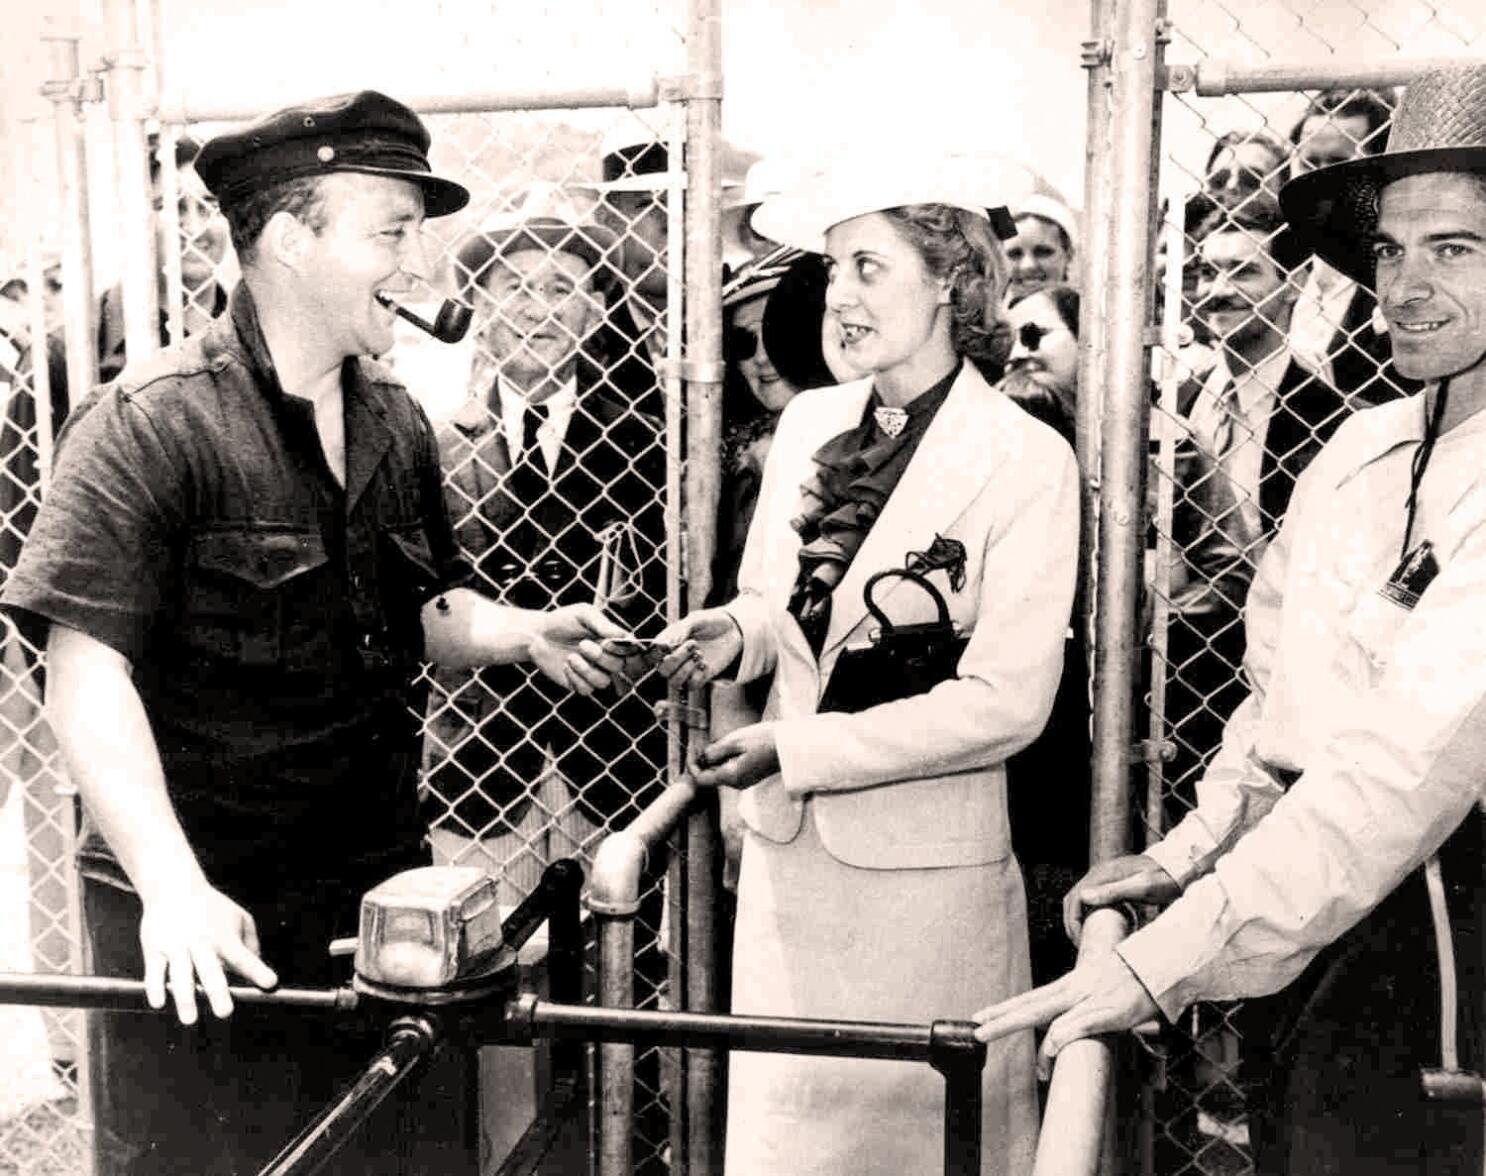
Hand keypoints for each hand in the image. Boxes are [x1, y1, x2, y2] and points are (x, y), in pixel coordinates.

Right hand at [138, 880, 277, 1023]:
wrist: (173, 886)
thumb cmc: (211, 907)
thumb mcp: (238, 917)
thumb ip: (250, 942)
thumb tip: (257, 969)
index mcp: (224, 937)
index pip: (243, 957)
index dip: (257, 970)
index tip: (271, 984)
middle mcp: (201, 942)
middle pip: (210, 970)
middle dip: (218, 992)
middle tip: (225, 1013)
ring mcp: (176, 946)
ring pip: (181, 975)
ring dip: (185, 998)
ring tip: (190, 1020)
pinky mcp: (154, 948)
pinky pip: (154, 971)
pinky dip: (155, 987)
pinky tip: (158, 1003)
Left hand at [529, 604, 626, 695]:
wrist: (537, 634)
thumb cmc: (563, 621)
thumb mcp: (583, 614)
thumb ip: (602, 624)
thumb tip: (622, 636)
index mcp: (612, 641)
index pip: (630, 650)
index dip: (623, 650)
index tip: (606, 642)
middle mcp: (606, 658)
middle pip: (618, 667)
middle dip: (600, 657)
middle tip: (582, 644)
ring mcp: (593, 672)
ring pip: (603, 682)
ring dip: (587, 670)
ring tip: (571, 657)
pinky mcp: (579, 684)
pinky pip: (586, 690)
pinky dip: (575, 678)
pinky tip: (566, 665)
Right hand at [655, 609, 743, 689]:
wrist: (733, 630)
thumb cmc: (711, 622)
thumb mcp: (695, 620)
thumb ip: (679, 631)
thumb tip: (664, 645)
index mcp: (667, 643)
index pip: (652, 654)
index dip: (656, 653)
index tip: (667, 646)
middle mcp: (674, 658)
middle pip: (662, 670)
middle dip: (676, 659)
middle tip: (694, 644)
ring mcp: (686, 670)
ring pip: (674, 682)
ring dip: (687, 669)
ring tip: (700, 654)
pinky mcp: (700, 678)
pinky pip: (691, 686)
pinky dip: (698, 676)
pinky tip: (705, 663)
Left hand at [692, 722, 779, 788]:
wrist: (791, 745)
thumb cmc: (764, 740)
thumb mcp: (735, 741)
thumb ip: (715, 751)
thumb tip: (700, 758)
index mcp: (731, 776)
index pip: (701, 779)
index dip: (692, 766)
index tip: (692, 749)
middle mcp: (736, 784)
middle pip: (710, 776)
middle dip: (704, 760)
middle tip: (705, 741)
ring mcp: (743, 781)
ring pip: (720, 772)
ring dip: (715, 759)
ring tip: (722, 741)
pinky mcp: (749, 776)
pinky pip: (730, 770)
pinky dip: (725, 760)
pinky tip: (733, 746)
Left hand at [972, 950, 1158, 1080]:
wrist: (1160, 965)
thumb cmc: (1135, 980)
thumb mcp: (1102, 990)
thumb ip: (1085, 1006)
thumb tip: (1071, 1024)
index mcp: (1071, 986)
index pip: (1031, 997)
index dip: (1006, 1007)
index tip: (982, 1015)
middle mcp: (1073, 990)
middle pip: (1030, 1004)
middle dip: (1001, 1018)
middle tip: (977, 1029)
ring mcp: (1088, 999)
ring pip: (1045, 1014)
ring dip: (1019, 1029)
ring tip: (995, 1042)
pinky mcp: (1107, 1011)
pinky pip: (1077, 1025)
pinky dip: (1061, 1037)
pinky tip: (1050, 1050)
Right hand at [1063, 854, 1179, 944]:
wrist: (1181, 868)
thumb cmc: (1165, 878)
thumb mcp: (1142, 887)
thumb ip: (1113, 891)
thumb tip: (1083, 897)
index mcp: (1103, 874)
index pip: (1075, 898)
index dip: (1073, 921)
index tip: (1080, 940)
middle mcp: (1100, 874)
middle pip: (1074, 899)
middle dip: (1072, 923)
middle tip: (1080, 944)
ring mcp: (1106, 877)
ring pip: (1082, 899)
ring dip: (1079, 919)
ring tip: (1086, 938)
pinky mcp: (1113, 883)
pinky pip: (1093, 899)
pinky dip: (1089, 914)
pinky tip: (1099, 927)